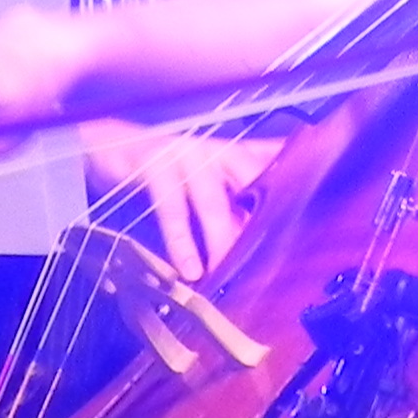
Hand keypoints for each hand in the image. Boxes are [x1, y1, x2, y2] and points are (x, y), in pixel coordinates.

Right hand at [81, 123, 280, 278]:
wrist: (107, 145)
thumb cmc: (165, 169)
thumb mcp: (204, 178)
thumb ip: (233, 200)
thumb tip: (264, 237)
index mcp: (229, 152)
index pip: (270, 162)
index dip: (292, 182)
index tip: (310, 212)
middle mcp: (213, 150)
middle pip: (249, 182)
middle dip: (262, 219)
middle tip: (273, 257)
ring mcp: (184, 156)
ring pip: (212, 203)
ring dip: (221, 240)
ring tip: (227, 272)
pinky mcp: (154, 168)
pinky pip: (172, 210)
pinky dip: (181, 242)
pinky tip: (188, 268)